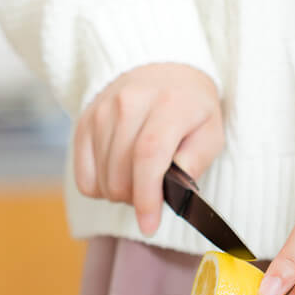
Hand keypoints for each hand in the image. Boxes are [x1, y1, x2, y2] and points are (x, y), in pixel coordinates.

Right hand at [72, 63, 223, 235]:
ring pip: (101, 179)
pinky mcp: (84, 121)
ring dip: (120, 193)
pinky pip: (83, 175)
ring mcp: (101, 111)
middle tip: (154, 193)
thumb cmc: (190, 107)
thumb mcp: (211, 130)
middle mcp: (129, 103)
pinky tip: (118, 174)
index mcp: (168, 104)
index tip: (150, 225)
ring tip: (138, 180)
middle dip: (137, 199)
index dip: (147, 197)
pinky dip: (100, 186)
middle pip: (121, 174)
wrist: (160, 68)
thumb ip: (197, 160)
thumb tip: (173, 189)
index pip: (148, 156)